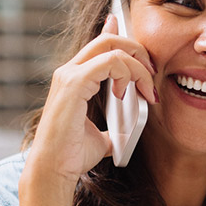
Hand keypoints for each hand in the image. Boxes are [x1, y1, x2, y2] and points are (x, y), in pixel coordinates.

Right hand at [27, 14, 158, 181]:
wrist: (54, 170)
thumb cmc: (71, 156)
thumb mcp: (100, 138)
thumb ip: (112, 130)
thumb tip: (125, 134)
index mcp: (74, 79)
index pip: (98, 45)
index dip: (119, 35)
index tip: (143, 53)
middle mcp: (69, 72)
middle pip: (108, 39)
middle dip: (137, 51)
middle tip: (152, 74)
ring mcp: (69, 75)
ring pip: (112, 47)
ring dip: (137, 65)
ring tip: (146, 89)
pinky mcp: (74, 83)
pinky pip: (109, 62)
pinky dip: (126, 73)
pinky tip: (125, 94)